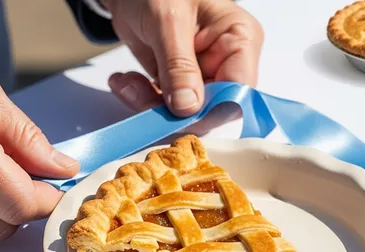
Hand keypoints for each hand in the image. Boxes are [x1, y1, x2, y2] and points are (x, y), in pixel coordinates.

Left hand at [103, 0, 263, 116]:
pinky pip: (166, 107)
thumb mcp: (167, 23)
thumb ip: (179, 66)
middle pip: (212, 109)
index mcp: (240, 39)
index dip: (213, 108)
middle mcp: (226, 61)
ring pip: (186, 114)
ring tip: (124, 83)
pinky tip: (124, 82)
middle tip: (136, 92)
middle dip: (172, 109)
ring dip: (149, 105)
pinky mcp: (180, 84)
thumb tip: (189, 107)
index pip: (240, 90)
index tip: (178, 110)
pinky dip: (141, 100)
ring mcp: (204, 75)